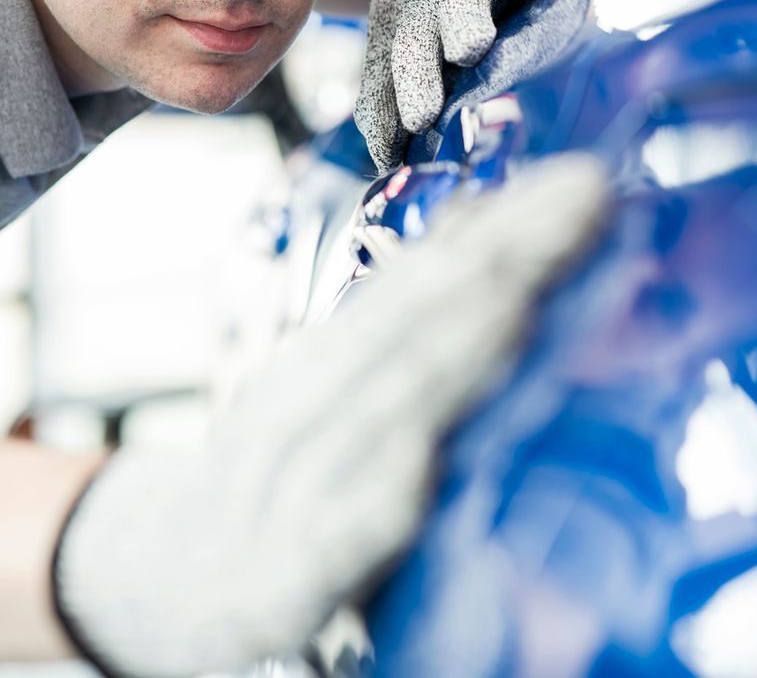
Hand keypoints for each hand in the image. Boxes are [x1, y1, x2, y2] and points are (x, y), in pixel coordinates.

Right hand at [52, 155, 611, 676]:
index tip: (590, 177)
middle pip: (414, 317)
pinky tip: (423, 466)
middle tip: (588, 199)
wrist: (166, 578)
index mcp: (339, 352)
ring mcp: (293, 486)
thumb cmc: (290, 466)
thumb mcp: (341, 380)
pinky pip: (332, 537)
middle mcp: (312, 401)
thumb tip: (495, 216)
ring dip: (447, 354)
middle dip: (503, 255)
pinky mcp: (281, 578)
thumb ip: (417, 313)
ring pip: (375, 411)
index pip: (431, 271)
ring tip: (518, 300)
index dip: (509, 221)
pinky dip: (374, 499)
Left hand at [354, 0, 600, 170]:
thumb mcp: (391, 59)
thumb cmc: (418, 20)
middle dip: (465, 28)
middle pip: (457, 13)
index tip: (421, 120)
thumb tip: (385, 160)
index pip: (411, 63)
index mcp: (414, 32)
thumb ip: (385, 107)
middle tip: (470, 48)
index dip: (415, 89)